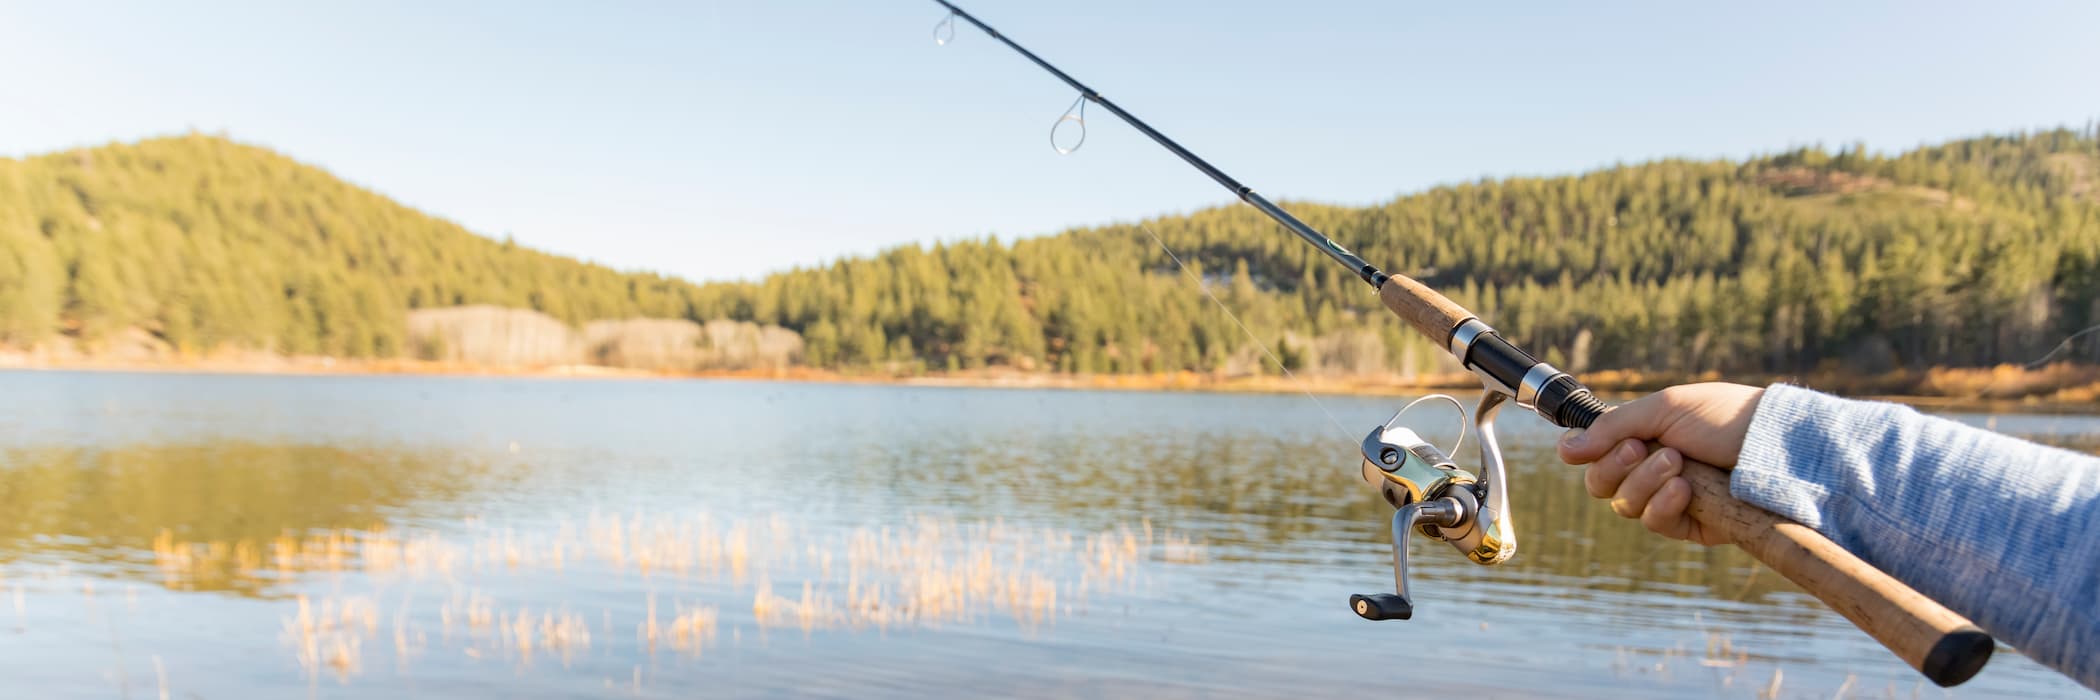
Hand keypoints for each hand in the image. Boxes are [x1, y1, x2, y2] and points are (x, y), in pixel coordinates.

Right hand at [1555, 382, 1764, 545]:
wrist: (1774, 443)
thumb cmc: (1723, 416)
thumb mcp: (1663, 409)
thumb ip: (1610, 429)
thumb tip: (1564, 449)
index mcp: (1642, 438)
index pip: (1595, 458)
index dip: (1596, 454)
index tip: (1619, 442)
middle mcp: (1652, 470)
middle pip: (1602, 485)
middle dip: (1619, 467)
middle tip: (1645, 449)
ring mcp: (1671, 499)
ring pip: (1626, 506)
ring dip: (1646, 482)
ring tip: (1678, 463)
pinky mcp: (1692, 526)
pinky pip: (1656, 524)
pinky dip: (1663, 505)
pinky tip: (1685, 489)